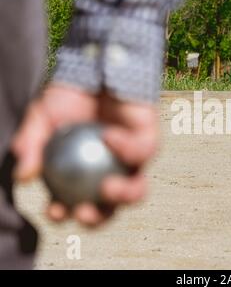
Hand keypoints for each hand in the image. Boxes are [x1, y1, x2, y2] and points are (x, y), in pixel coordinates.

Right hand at [12, 84, 158, 226]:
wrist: (96, 68)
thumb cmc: (69, 95)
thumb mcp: (41, 117)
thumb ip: (31, 144)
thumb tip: (24, 176)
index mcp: (83, 174)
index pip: (74, 203)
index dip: (64, 213)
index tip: (54, 210)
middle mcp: (110, 172)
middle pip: (109, 208)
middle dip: (98, 219)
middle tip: (84, 210)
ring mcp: (132, 161)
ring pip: (137, 190)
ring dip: (124, 196)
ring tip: (107, 188)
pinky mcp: (150, 143)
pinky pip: (142, 152)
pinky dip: (125, 147)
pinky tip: (108, 136)